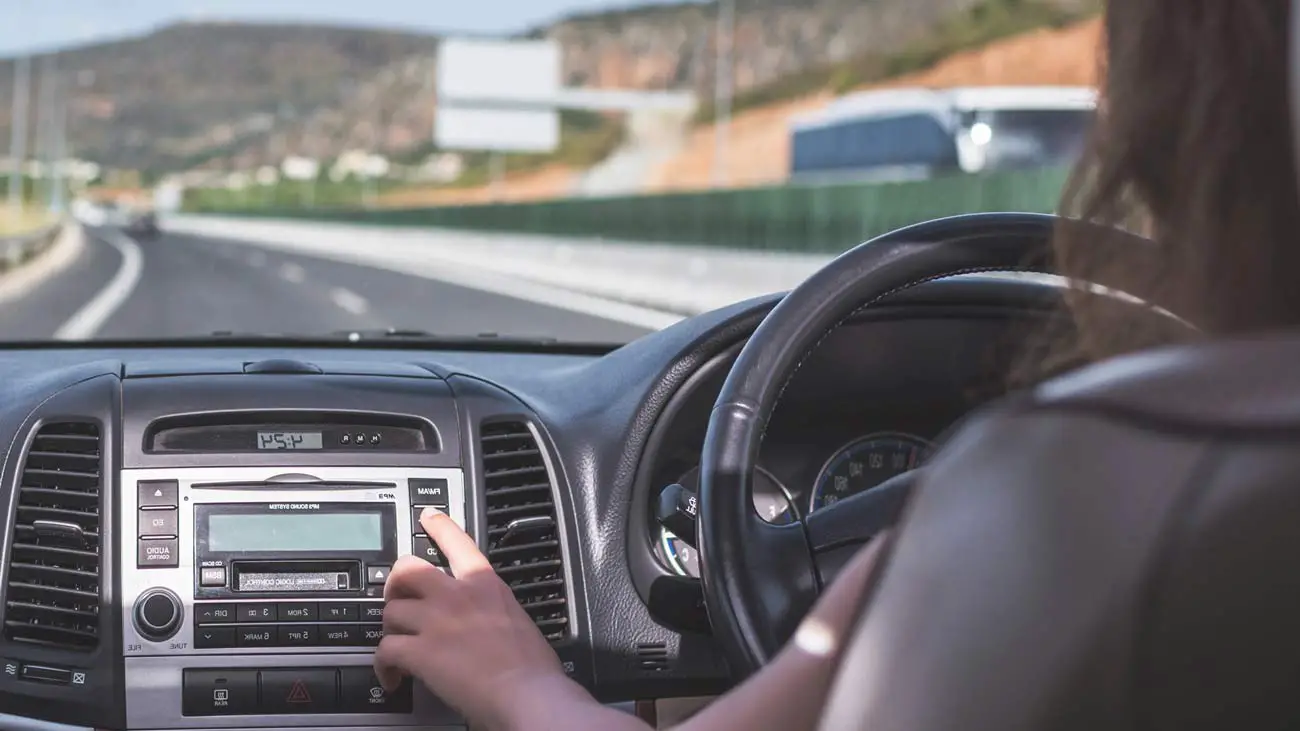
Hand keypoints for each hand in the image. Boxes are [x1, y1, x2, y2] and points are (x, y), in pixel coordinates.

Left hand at [374, 507, 571, 727]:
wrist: (528, 693)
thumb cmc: (533, 667)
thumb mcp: (517, 620)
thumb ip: (494, 612)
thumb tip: (485, 624)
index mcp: (485, 585)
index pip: (458, 542)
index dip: (439, 526)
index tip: (428, 517)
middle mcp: (456, 595)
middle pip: (406, 570)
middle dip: (394, 585)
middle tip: (397, 601)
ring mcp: (435, 622)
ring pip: (390, 612)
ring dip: (390, 631)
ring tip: (397, 649)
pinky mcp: (420, 652)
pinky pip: (384, 651)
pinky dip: (383, 667)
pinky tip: (393, 678)